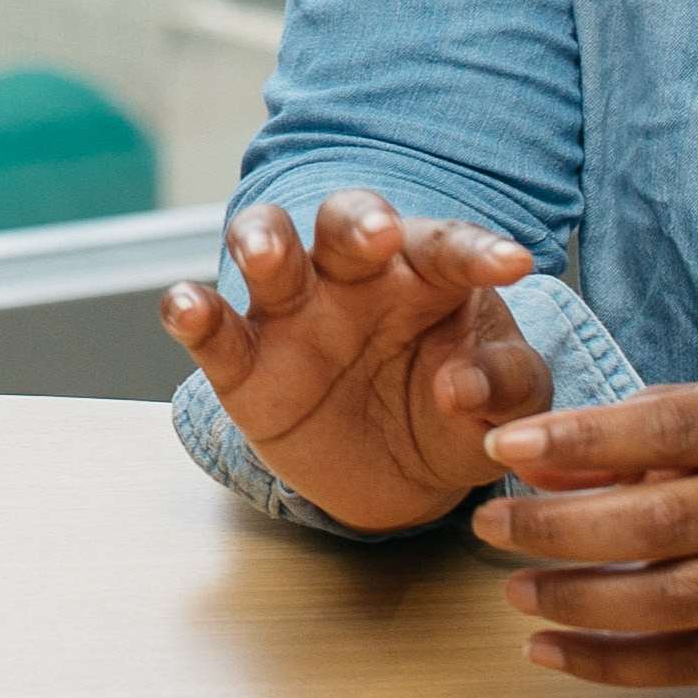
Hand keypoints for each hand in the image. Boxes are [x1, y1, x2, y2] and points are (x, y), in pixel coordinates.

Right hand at [160, 193, 546, 535]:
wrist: (405, 478)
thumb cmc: (463, 409)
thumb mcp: (505, 403)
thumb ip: (505, 385)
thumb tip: (462, 385)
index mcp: (426, 273)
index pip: (448, 247)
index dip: (477, 252)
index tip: (512, 265)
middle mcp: (355, 278)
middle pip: (345, 222)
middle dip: (357, 219)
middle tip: (376, 235)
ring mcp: (294, 315)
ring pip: (270, 252)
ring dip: (262, 240)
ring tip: (264, 253)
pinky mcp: (245, 366)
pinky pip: (214, 332)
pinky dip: (192, 313)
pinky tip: (186, 308)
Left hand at [472, 377, 697, 687]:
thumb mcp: (693, 420)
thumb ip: (612, 439)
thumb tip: (525, 464)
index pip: (663, 430)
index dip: (579, 438)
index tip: (501, 446)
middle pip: (662, 522)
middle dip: (561, 527)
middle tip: (487, 524)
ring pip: (672, 599)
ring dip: (579, 599)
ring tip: (512, 590)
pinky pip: (681, 665)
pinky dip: (604, 665)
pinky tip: (541, 649)